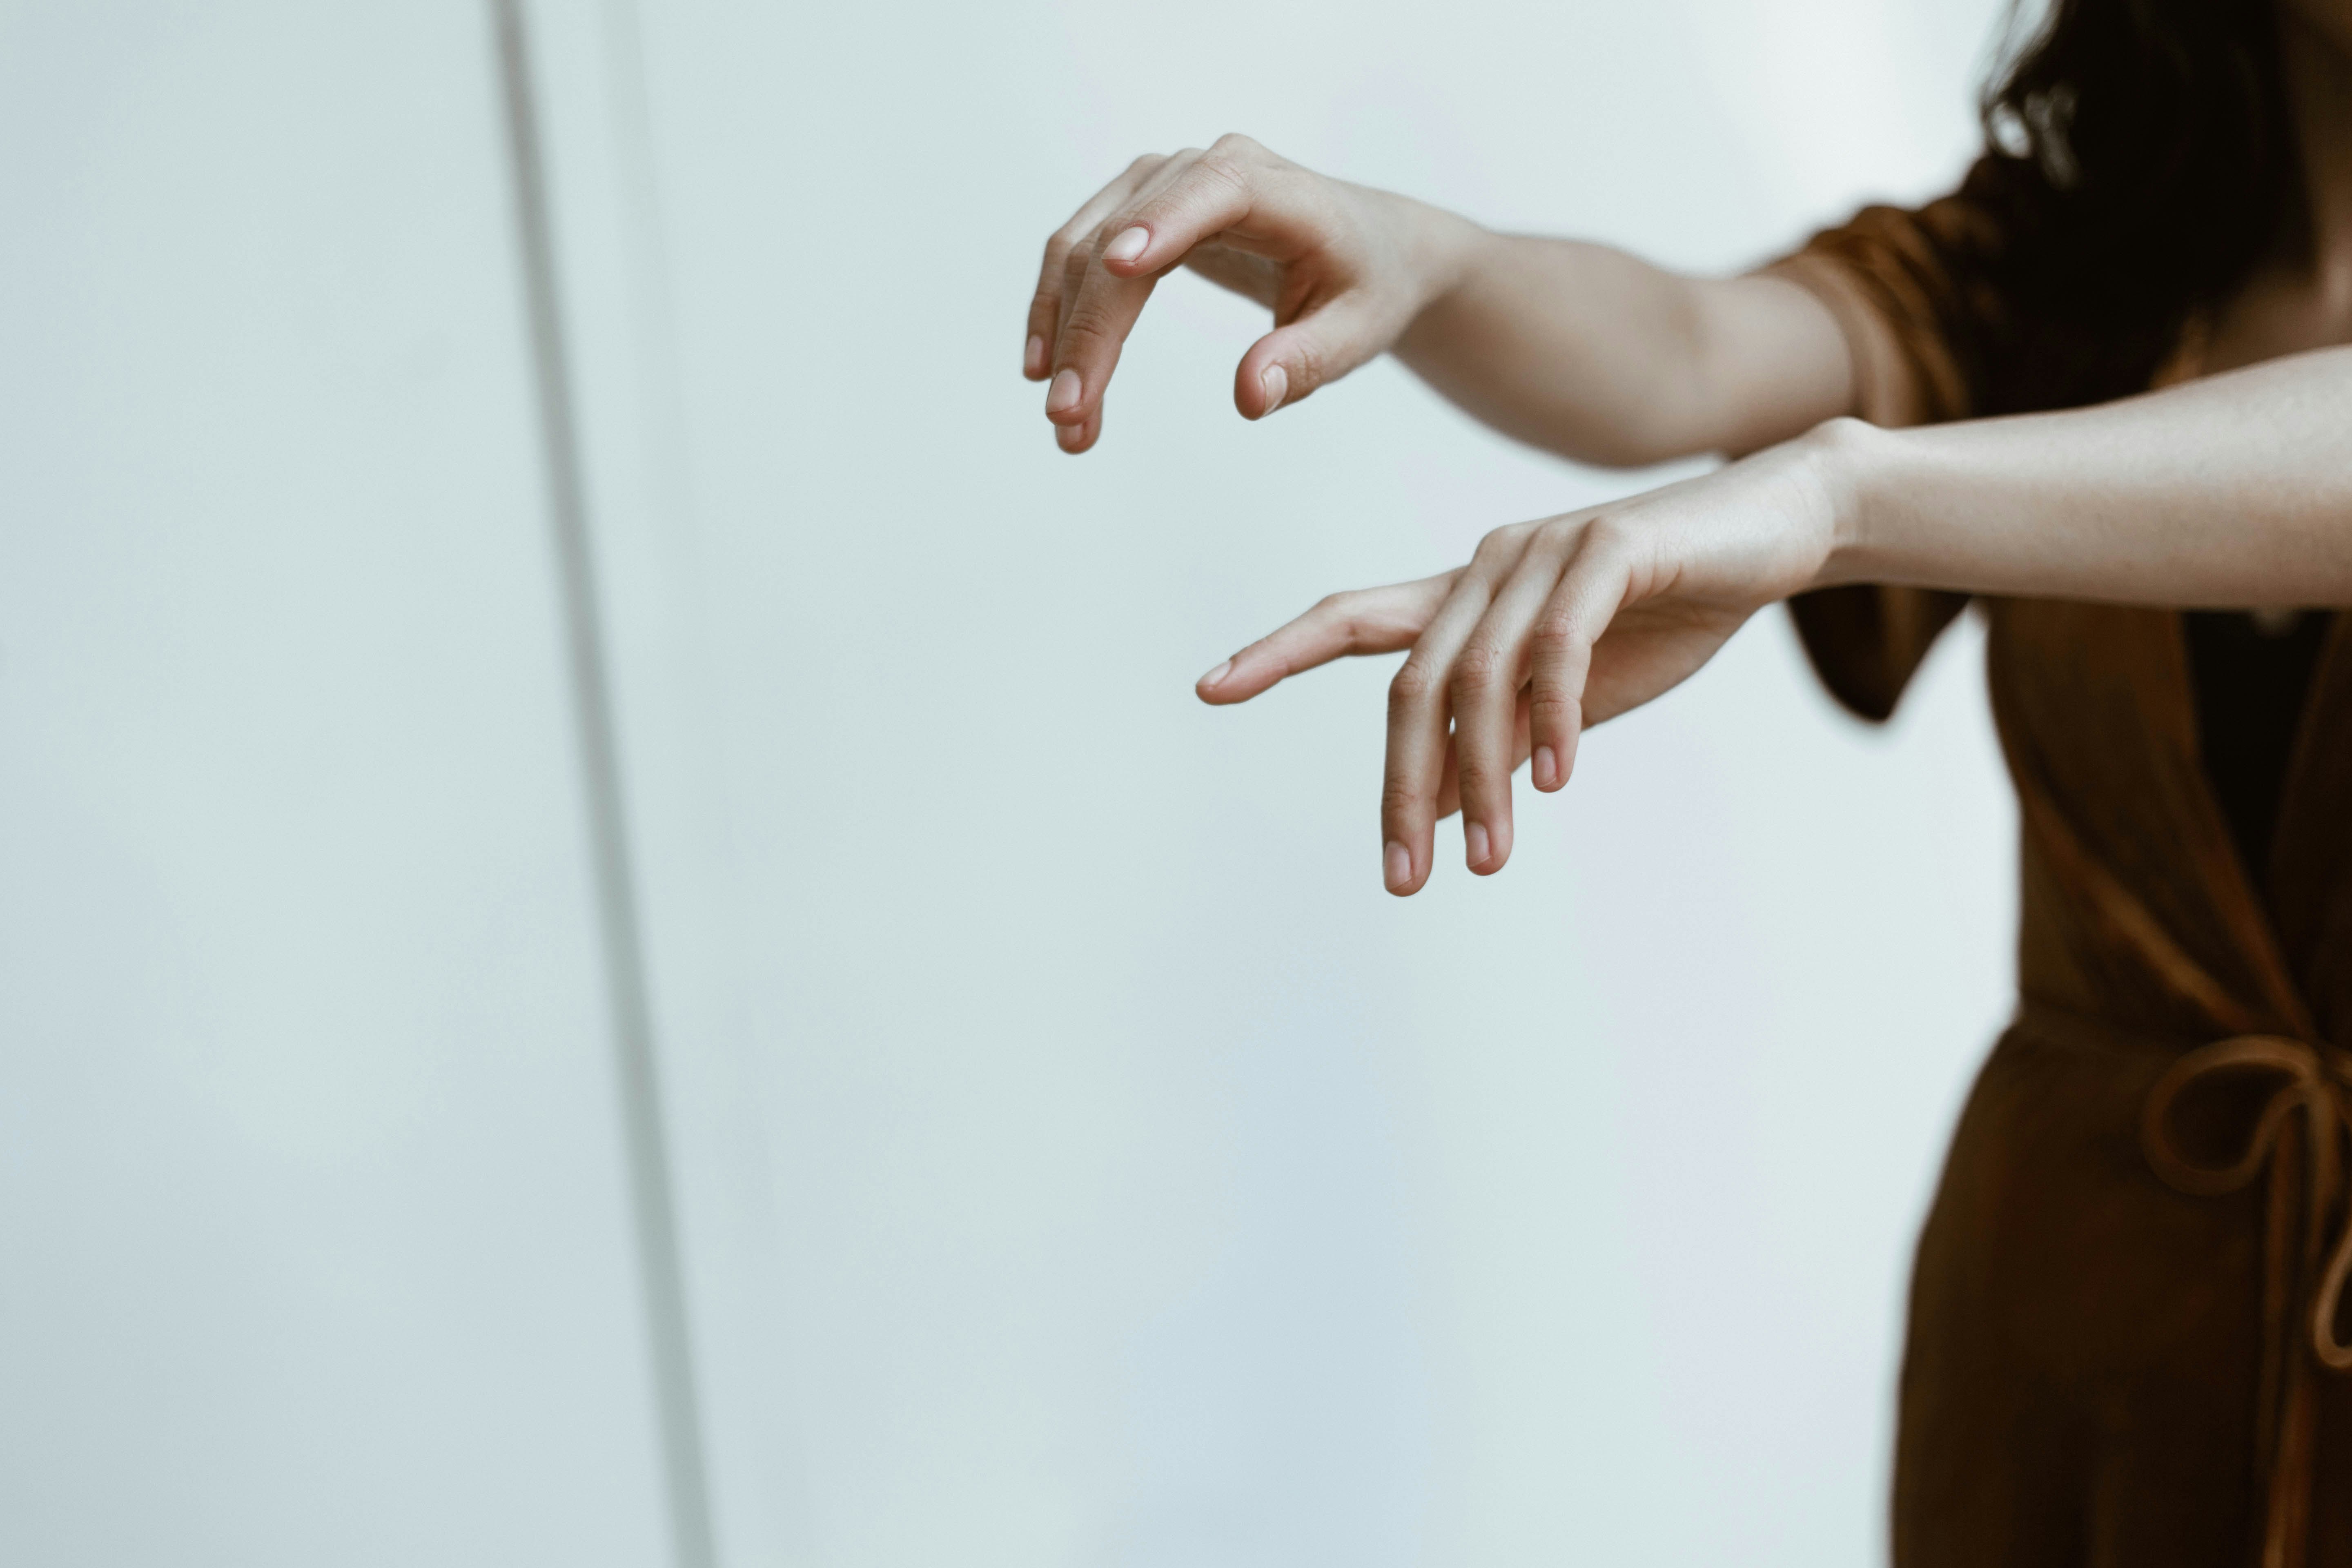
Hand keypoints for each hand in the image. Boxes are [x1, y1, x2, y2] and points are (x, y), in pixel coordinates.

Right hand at [1024, 134, 1472, 451]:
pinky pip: (1078, 256)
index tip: (1117, 268)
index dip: (1161, 225)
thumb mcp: (1357, 332)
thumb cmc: (1366, 286)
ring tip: (1064, 420)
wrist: (1370, 247)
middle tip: (1069, 417)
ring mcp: (1162, 183)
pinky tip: (1045, 367)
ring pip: (1084, 250)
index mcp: (1273, 188)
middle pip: (1123, 240)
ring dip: (1062, 333)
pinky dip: (1059, 312)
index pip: (1212, 192)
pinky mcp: (1137, 209)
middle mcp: (1207, 168)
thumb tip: (1249, 399)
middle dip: (1090, 332)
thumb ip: (1306, 361)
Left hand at [1194, 432, 1854, 892]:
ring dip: (1483, 774)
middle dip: (1400, 787)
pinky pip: (1557, 643)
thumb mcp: (1572, 701)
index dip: (1277, 651)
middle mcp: (1486, 566)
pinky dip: (1549, 716)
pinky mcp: (1609, 546)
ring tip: (1494, 856)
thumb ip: (1500, 742)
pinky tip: (1555, 777)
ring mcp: (1543, 551)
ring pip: (1478, 673)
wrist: (1778, 531)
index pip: (1351, 619)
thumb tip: (1439, 809)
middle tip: (1404, 878)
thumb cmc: (1670, 614)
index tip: (1209, 689)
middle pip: (1409, 682)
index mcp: (1466, 598)